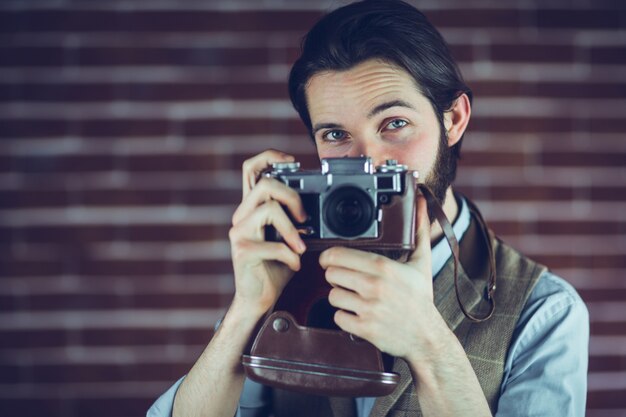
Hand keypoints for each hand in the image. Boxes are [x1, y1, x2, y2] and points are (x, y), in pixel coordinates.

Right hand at [229, 149, 306, 316]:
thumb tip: (316, 209)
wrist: (258, 299)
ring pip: (269, 209)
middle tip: (304, 218)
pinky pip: (274, 244)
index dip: (269, 157)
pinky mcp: (242, 251)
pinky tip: (294, 264)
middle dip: (292, 197)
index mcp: (251, 209)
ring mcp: (239, 233)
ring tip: (300, 246)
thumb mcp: (289, 238)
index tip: (291, 161)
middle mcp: (241, 217)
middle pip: (265, 184)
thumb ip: (296, 221)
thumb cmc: (274, 268)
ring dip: (292, 229)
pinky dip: (291, 255)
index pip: (251, 170)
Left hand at [319, 196, 446, 359]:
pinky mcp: (364, 328)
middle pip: (331, 274)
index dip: (330, 257)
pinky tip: (357, 313)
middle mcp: (374, 286)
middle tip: (346, 279)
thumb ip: (418, 230)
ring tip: (354, 297)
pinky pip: (337, 317)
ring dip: (340, 296)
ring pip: (332, 295)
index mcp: (384, 267)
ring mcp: (368, 308)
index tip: (331, 260)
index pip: (338, 255)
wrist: (427, 337)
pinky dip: (344, 317)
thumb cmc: (421, 298)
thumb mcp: (421, 262)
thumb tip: (422, 201)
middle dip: (336, 276)